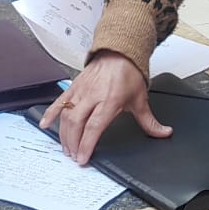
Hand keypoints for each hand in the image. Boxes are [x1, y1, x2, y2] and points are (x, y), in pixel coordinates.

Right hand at [39, 51, 169, 164]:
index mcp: (109, 100)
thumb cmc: (128, 73)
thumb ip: (149, 121)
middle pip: (76, 123)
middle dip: (73, 143)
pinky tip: (45, 124)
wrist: (119, 51)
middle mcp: (93, 96)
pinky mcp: (73, 86)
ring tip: (66, 148)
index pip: (94, 127)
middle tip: (74, 156)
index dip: (87, 144)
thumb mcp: (140, 99)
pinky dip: (51, 113)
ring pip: (66, 114)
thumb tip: (163, 132)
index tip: (83, 158)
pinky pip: (59, 101)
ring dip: (64, 134)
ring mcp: (81, 91)